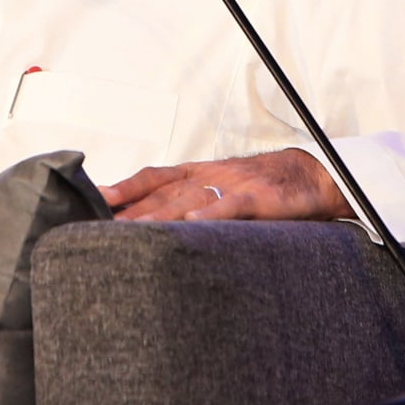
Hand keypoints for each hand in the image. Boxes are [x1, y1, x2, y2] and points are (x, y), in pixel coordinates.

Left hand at [100, 149, 355, 222]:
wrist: (311, 174)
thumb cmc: (261, 187)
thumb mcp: (222, 188)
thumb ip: (189, 200)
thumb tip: (151, 221)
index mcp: (198, 173)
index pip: (152, 178)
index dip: (123, 188)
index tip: (93, 200)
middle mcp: (209, 175)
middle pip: (161, 192)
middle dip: (129, 210)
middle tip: (99, 226)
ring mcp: (232, 185)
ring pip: (188, 199)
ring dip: (157, 216)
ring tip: (130, 231)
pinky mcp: (258, 198)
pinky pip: (230, 206)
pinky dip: (209, 213)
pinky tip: (191, 223)